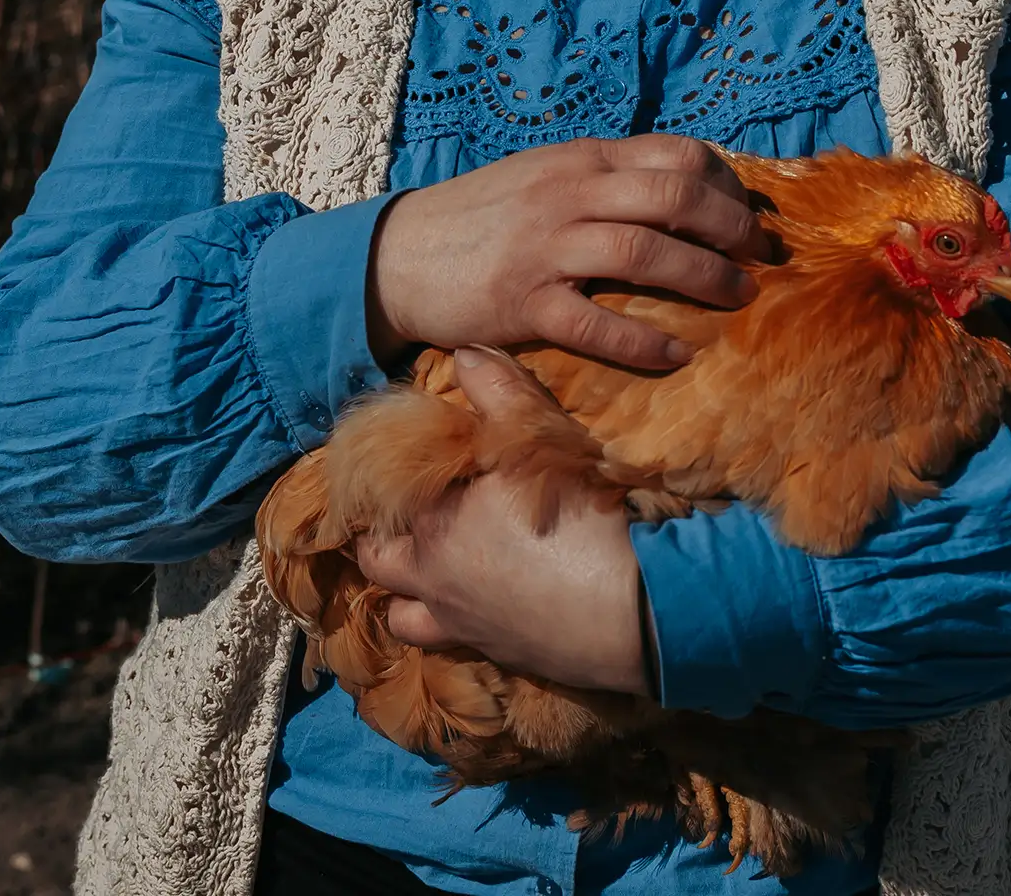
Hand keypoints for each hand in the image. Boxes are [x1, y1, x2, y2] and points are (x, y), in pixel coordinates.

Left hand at [354, 348, 649, 695]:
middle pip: (377, 563)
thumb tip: (464, 353)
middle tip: (410, 515)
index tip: (401, 467)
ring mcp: (462, 628)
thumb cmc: (574, 517)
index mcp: (430, 525)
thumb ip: (498, 391)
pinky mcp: (499, 657)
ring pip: (403, 617)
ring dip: (407, 594)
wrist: (632, 609)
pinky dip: (451, 625)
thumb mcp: (536, 437)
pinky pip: (448, 646)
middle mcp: (431, 582)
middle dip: (383, 539)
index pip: (380, 500)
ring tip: (433, 568)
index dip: (388, 480)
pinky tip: (482, 603)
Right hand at [366, 134, 766, 370]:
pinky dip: (644, 342)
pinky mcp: (522, 301)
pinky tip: (676, 356)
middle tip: (760, 259)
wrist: (398, 254)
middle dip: (731, 229)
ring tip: (738, 299)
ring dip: (704, 278)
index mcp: (580, 159)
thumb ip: (604, 179)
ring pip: (645, 252)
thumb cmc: (481, 217)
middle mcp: (568, 193)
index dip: (727, 184)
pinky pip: (596, 324)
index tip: (749, 216)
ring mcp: (545, 246)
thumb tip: (679, 193)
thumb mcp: (544, 176)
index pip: (676, 154)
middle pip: (674, 197)